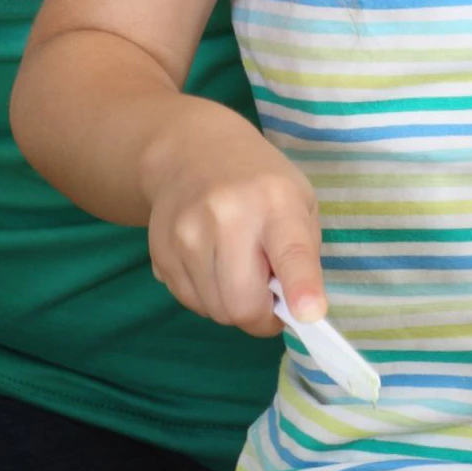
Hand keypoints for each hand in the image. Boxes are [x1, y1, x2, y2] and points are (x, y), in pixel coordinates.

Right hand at [140, 122, 322, 335]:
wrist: (191, 152)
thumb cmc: (259, 183)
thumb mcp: (299, 202)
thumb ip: (303, 256)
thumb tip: (299, 311)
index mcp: (275, 202)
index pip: (291, 253)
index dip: (301, 288)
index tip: (311, 314)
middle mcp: (227, 217)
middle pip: (243, 304)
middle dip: (262, 318)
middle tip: (270, 300)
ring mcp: (187, 235)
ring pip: (215, 311)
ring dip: (233, 307)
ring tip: (239, 272)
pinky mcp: (161, 252)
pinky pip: (191, 302)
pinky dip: (208, 297)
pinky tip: (214, 266)